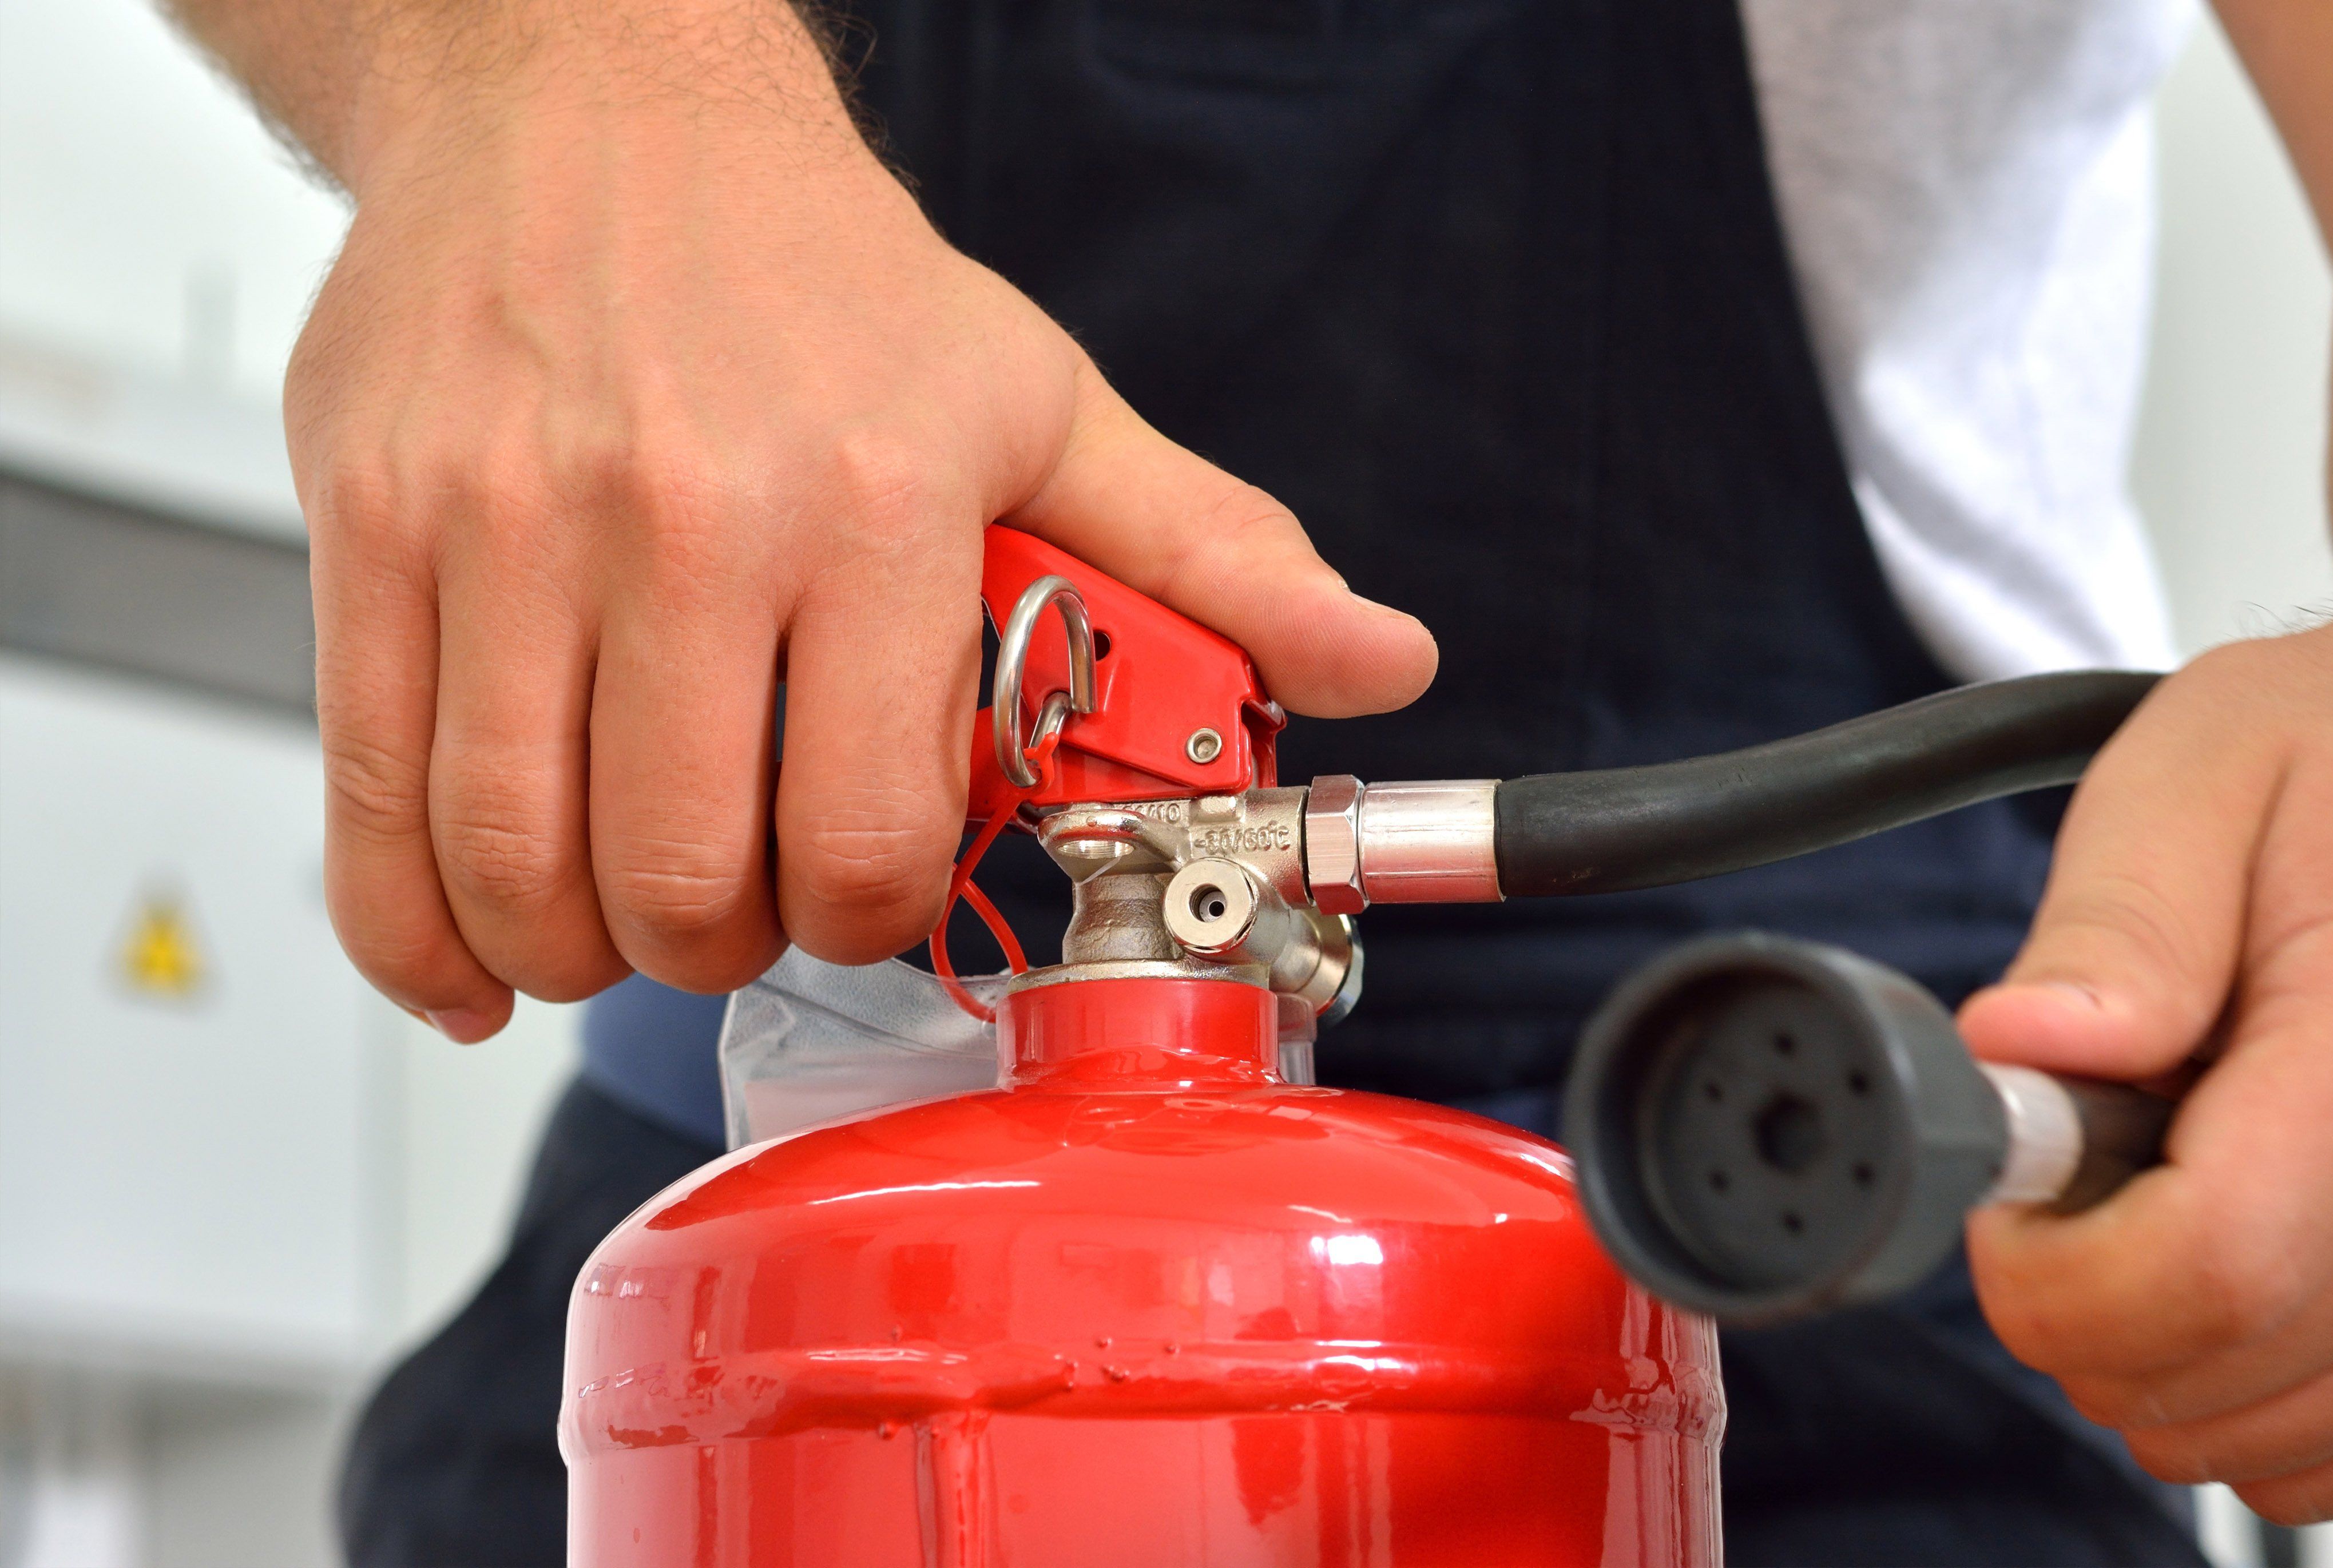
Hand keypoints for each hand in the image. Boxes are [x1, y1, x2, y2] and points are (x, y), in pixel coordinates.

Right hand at [291, 7, 1434, 1039]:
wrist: (590, 95)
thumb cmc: (813, 267)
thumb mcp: (1042, 397)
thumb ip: (1209, 553)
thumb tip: (1378, 658)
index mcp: (872, 501)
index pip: (861, 827)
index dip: (865, 909)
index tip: (861, 886)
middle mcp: (681, 518)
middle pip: (681, 876)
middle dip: (723, 945)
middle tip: (742, 908)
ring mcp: (503, 525)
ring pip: (516, 858)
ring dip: (577, 949)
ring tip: (623, 918)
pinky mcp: (366, 526)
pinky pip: (370, 796)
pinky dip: (413, 924)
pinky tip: (474, 953)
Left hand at [1956, 612, 2332, 1522]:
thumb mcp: (2189, 775)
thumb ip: (2107, 928)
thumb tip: (2021, 1054)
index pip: (2204, 1273)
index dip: (2048, 1267)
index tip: (2018, 1175)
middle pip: (2199, 1378)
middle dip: (2082, 1288)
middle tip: (2104, 1139)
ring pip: (2236, 1439)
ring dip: (2158, 1329)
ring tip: (2194, 1162)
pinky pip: (2308, 1463)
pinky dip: (2235, 1376)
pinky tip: (2258, 1230)